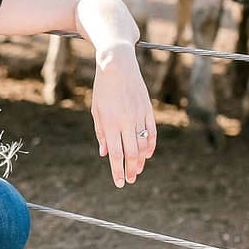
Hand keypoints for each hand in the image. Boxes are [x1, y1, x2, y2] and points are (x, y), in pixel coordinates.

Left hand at [91, 42, 156, 187]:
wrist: (116, 65)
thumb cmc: (103, 89)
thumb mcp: (97, 111)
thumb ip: (101, 133)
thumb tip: (106, 154)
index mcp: (110, 124)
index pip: (116, 154)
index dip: (118, 170)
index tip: (119, 183)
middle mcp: (125, 122)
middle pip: (131, 153)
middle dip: (130, 170)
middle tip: (129, 180)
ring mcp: (138, 116)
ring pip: (142, 145)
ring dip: (140, 161)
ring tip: (137, 171)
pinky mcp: (147, 110)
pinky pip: (151, 132)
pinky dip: (150, 145)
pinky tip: (148, 154)